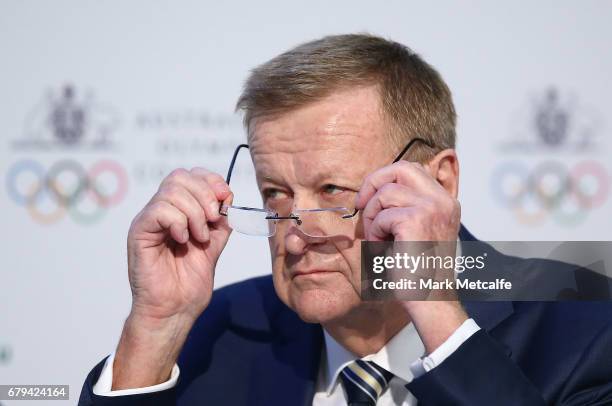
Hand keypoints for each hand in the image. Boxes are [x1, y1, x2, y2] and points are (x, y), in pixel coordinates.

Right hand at [114, 167, 231, 388]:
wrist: (175, 309)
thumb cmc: (189, 283)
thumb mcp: (214, 244)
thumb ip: (221, 220)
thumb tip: (227, 196)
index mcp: (178, 210)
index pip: (190, 175)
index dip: (211, 180)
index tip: (225, 199)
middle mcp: (160, 211)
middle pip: (180, 176)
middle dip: (205, 194)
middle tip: (213, 220)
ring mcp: (148, 220)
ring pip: (171, 191)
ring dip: (194, 213)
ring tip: (199, 237)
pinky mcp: (139, 232)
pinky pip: (159, 210)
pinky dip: (179, 222)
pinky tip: (183, 240)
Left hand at [355, 159, 466, 353]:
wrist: (428, 299)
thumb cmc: (417, 270)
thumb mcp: (416, 231)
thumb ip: (406, 207)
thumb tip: (376, 188)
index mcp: (445, 202)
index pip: (412, 169)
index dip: (386, 178)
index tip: (371, 199)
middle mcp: (443, 201)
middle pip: (401, 168)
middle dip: (374, 183)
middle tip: (361, 205)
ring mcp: (432, 208)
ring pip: (386, 193)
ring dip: (372, 215)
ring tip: (377, 237)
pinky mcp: (416, 220)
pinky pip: (381, 215)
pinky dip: (374, 231)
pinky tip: (382, 248)